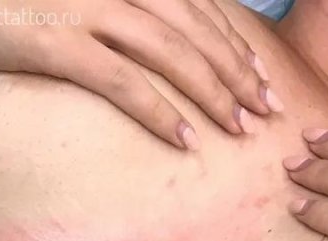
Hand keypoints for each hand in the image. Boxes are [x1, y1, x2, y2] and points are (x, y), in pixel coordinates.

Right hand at [0, 0, 278, 148]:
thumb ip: (108, 11)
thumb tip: (138, 42)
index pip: (194, 5)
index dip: (232, 42)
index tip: (257, 75)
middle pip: (194, 30)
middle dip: (237, 71)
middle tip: (267, 108)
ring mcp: (87, 10)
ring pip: (171, 55)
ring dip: (213, 93)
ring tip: (241, 129)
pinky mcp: (59, 43)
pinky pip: (124, 82)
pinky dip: (161, 111)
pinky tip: (188, 140)